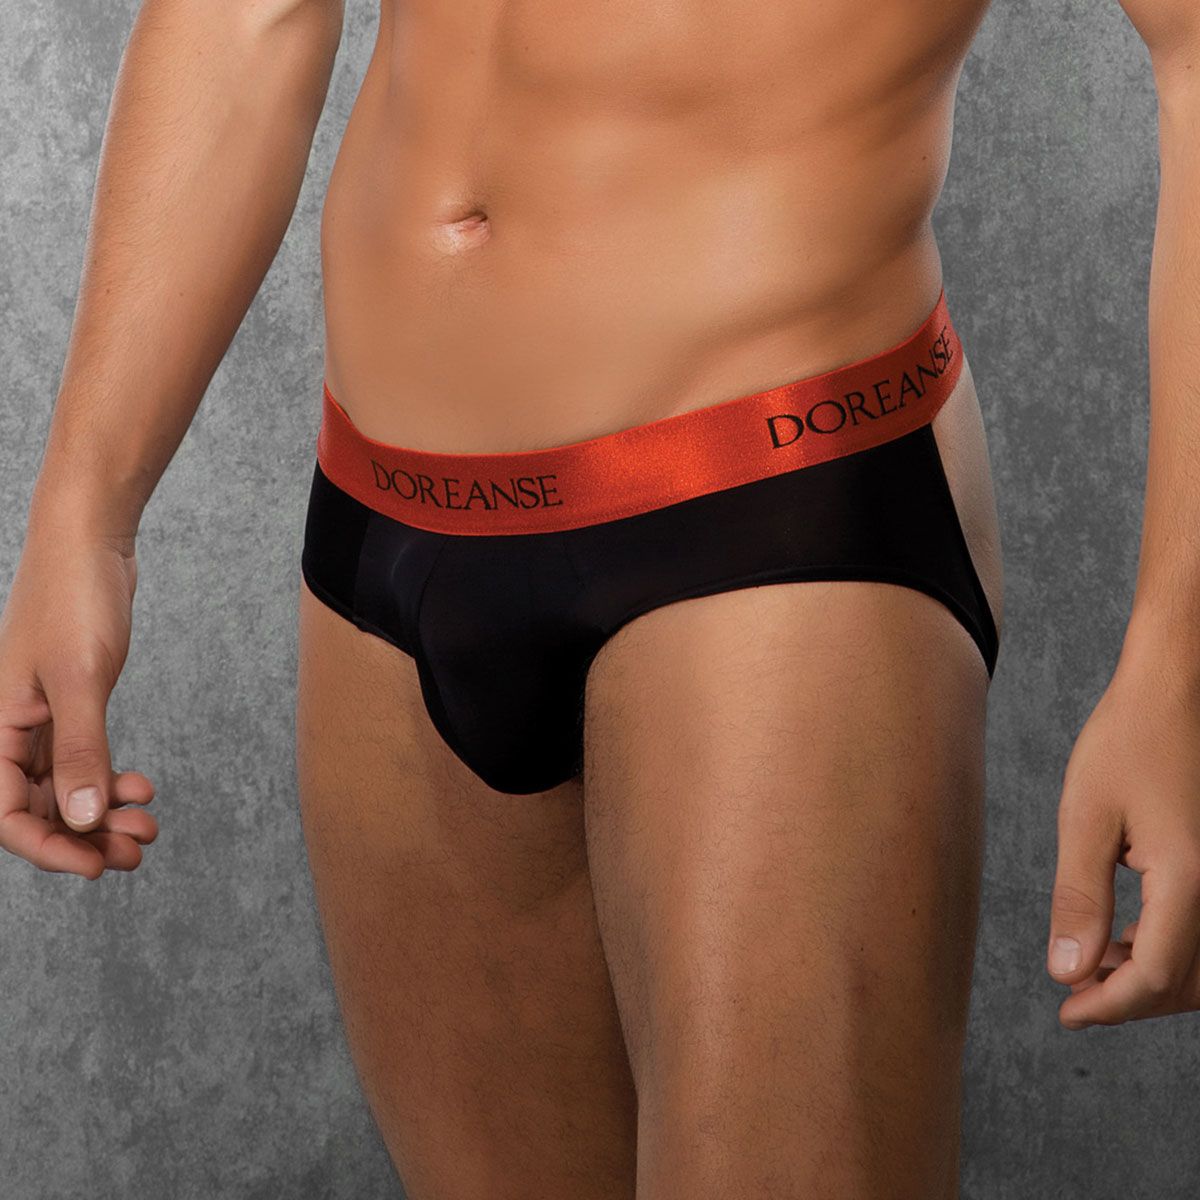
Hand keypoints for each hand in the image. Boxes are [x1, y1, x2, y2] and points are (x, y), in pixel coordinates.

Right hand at [0, 528, 157, 878]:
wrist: (90, 542)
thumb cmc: (74, 599)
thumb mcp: (80, 679)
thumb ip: (82, 750)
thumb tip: (83, 820)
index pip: (6, 814)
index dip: (48, 849)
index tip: (95, 866)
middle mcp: (9, 729)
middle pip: (38, 809)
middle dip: (85, 837)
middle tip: (137, 850)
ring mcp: (39, 718)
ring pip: (65, 789)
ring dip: (103, 813)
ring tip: (147, 827)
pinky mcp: (69, 704)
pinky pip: (82, 761)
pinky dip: (109, 780)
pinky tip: (141, 787)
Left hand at [1046, 646, 1199, 1025]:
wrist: (1177, 691)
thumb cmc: (1128, 739)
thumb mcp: (1085, 817)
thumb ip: (1078, 898)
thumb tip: (1068, 971)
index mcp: (1190, 879)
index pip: (1155, 976)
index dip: (1109, 1005)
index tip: (1066, 1013)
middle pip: (1187, 981)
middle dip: (1132, 1001)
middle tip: (1076, 1000)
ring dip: (1152, 979)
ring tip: (1093, 968)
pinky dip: (1168, 949)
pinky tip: (1123, 938)